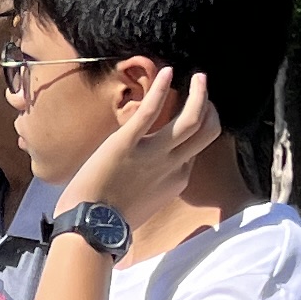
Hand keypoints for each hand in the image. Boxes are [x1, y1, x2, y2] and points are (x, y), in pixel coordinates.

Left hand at [69, 67, 223, 233]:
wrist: (90, 227)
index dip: (198, 129)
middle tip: (203, 89)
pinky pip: (151, 111)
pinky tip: (167, 72)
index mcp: (177, 180)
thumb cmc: (110, 219)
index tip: (191, 113)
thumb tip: (151, 175)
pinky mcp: (126, 143)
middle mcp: (172, 165)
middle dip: (210, 108)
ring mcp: (152, 154)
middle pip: (207, 132)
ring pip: (192, 120)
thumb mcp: (145, 203)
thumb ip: (156, 185)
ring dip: (200, 95)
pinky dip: (162, 90)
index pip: (197, 149)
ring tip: (199, 77)